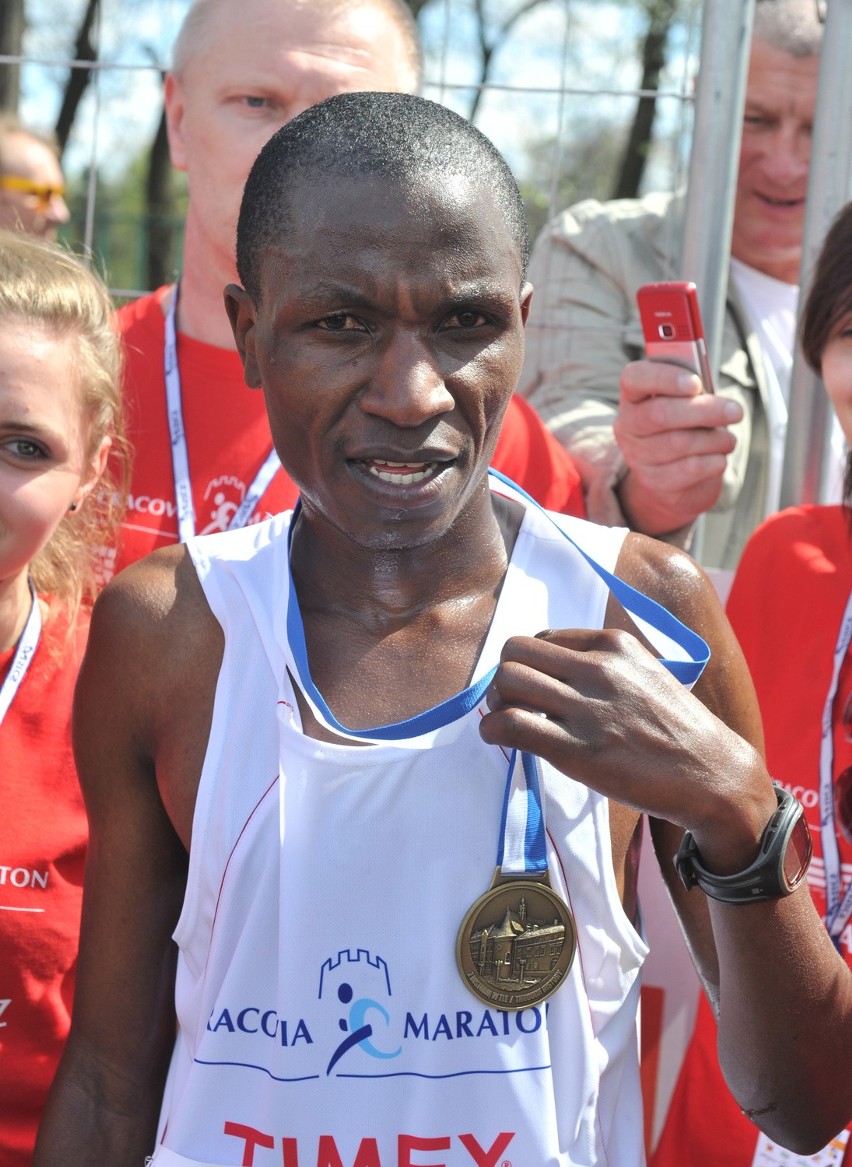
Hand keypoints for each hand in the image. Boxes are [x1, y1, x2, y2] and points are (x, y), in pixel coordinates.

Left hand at [478, 628, 769, 855]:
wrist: (713, 775)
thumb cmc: (677, 729)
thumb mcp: (646, 674)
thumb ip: (604, 664)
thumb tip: (551, 667)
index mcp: (615, 645)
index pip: (543, 638)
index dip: (531, 663)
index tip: (536, 687)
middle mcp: (599, 670)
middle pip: (515, 652)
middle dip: (505, 676)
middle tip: (511, 701)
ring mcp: (588, 710)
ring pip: (507, 682)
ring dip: (495, 702)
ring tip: (507, 720)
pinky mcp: (579, 752)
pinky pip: (511, 725)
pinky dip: (492, 729)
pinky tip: (500, 738)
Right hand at [613, 360, 742, 535]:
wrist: (673, 478)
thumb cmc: (684, 428)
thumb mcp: (685, 403)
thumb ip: (692, 390)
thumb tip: (707, 389)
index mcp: (633, 397)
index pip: (634, 378)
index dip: (664, 377)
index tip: (696, 383)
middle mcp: (628, 426)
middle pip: (660, 413)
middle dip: (704, 410)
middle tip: (736, 411)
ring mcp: (637, 456)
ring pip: (679, 442)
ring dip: (715, 439)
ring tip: (729, 439)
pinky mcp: (653, 481)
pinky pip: (689, 468)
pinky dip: (713, 461)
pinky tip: (719, 458)